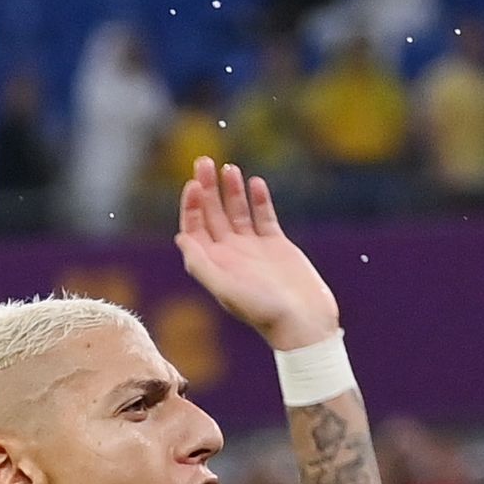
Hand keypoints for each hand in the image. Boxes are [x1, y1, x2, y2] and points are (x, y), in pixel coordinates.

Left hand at [175, 160, 339, 350]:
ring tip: (228, 167)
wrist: (303, 322)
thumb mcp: (227, 289)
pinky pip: (264, 217)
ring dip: (230, 190)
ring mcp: (252, 248)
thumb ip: (202, 265)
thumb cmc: (264, 311)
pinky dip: (259, 200)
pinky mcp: (276, 245)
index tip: (193, 184)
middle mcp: (229, 254)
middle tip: (203, 161)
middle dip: (206, 188)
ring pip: (237, 212)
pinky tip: (255, 182)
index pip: (194, 228)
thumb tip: (180, 238)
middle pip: (212, 215)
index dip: (191, 206)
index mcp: (213, 264)